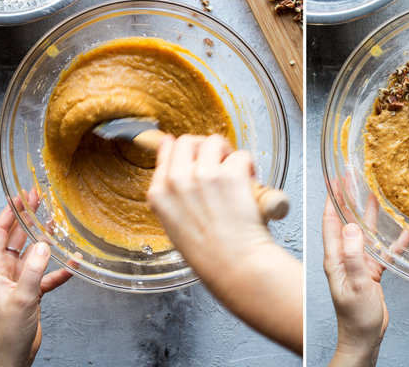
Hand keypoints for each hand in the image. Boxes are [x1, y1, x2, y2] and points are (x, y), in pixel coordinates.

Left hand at [0, 196, 73, 366]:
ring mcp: (18, 282)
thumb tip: (43, 245)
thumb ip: (34, 271)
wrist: (13, 355)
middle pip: (16, 239)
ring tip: (54, 223)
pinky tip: (72, 263)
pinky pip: (46, 276)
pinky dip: (59, 270)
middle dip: (27, 220)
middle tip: (37, 200)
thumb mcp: (22, 298)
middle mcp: (4, 273)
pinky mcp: (30, 293)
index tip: (18, 197)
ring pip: (33, 255)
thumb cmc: (7, 332)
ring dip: (44, 241)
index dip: (9, 214)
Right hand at [146, 134, 303, 353]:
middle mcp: (177, 180)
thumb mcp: (174, 224)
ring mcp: (203, 175)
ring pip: (214, 141)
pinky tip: (249, 186)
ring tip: (235, 175)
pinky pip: (241, 155)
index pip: (166, 151)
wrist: (235, 267)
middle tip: (218, 164)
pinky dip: (248, 168)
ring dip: (227, 154)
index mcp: (159, 194)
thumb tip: (174, 161)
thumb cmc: (209, 254)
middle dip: (204, 148)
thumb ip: (172, 194)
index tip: (192, 152)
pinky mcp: (230, 173)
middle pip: (188, 141)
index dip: (182, 149)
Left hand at [322, 182, 408, 366]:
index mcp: (335, 259)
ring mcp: (358, 265)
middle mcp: (344, 258)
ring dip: (371, 217)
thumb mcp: (356, 285)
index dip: (333, 201)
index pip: (331, 224)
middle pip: (346, 223)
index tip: (336, 182)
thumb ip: (355, 257)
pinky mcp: (371, 273)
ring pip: (365, 235)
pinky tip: (404, 233)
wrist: (364, 338)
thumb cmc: (356, 317)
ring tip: (375, 196)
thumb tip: (352, 229)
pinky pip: (383, 253)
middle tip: (354, 181)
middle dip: (350, 202)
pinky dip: (393, 243)